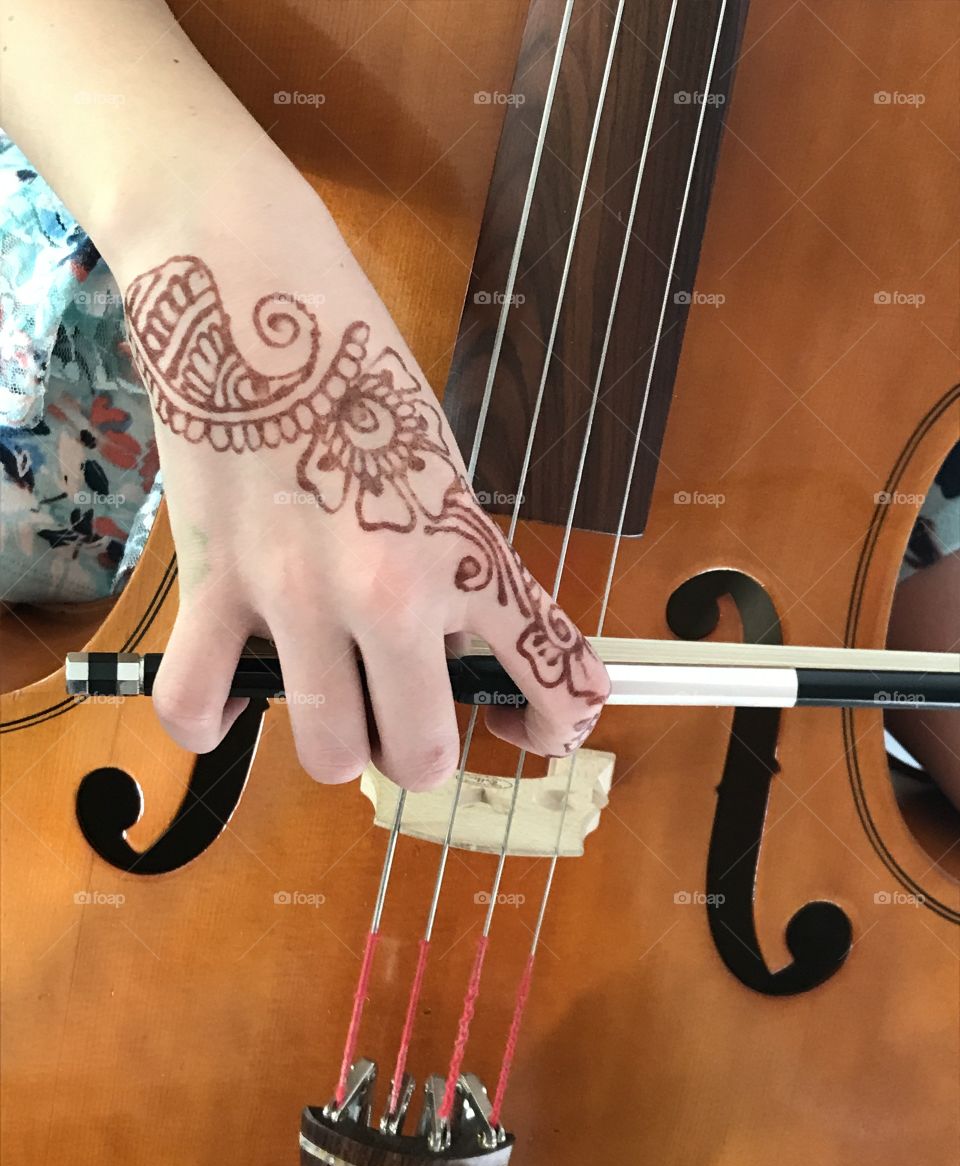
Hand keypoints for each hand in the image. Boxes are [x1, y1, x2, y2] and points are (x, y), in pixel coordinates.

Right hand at [120, 230, 609, 789]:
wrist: (252, 295)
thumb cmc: (357, 370)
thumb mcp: (440, 468)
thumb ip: (455, 566)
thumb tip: (447, 649)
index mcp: (466, 552)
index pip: (552, 675)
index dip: (556, 725)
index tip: (532, 726)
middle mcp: (392, 592)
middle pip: (424, 758)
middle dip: (422, 753)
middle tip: (405, 714)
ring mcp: (298, 598)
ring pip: (329, 756)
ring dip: (335, 744)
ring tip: (327, 695)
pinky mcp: (214, 586)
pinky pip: (198, 708)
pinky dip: (215, 719)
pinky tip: (235, 686)